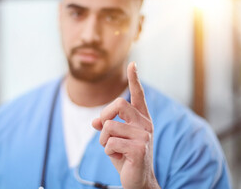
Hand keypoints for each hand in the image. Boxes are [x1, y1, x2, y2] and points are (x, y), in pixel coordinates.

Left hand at [92, 62, 159, 188]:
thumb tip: (95, 122)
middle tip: (102, 130)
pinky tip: (118, 158)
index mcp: (141, 119)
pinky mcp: (139, 149)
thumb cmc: (126, 158)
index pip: (138, 95)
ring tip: (113, 150)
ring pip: (109, 127)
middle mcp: (145, 124)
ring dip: (103, 141)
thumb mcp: (114, 139)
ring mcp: (144, 136)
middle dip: (104, 116)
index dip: (134, 79)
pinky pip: (110, 143)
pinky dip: (107, 152)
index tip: (132, 64)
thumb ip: (107, 127)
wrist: (138, 181)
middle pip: (118, 104)